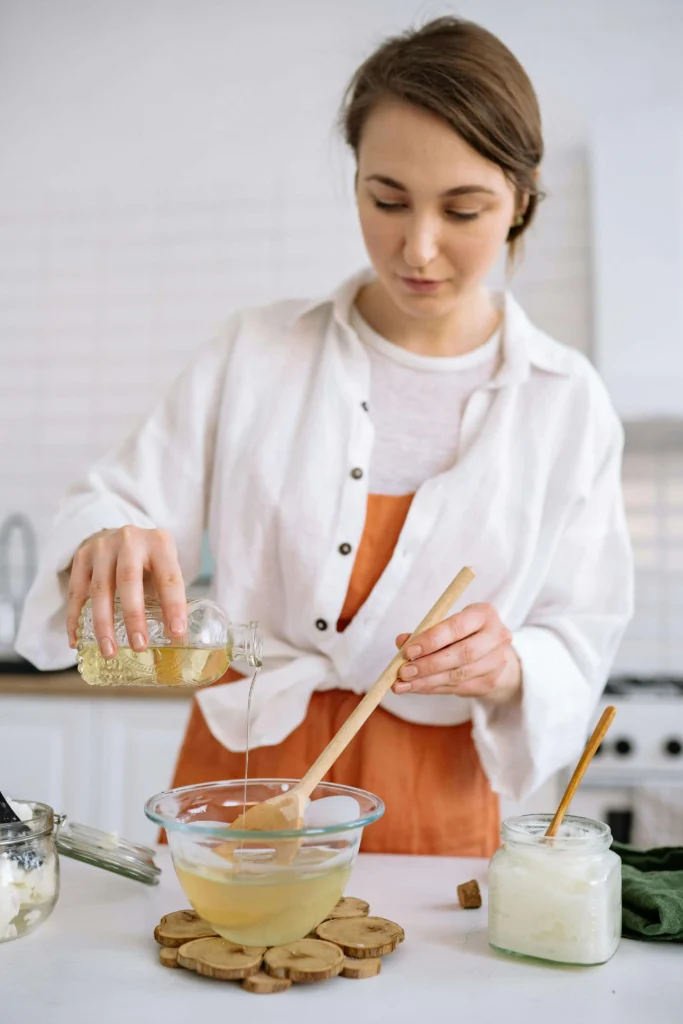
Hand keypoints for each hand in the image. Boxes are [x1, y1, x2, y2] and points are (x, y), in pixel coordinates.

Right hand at [66, 526, 185, 658]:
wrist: (122, 537)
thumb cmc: (149, 561)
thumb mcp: (165, 567)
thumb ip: (167, 595)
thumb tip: (175, 638)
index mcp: (159, 543)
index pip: (168, 577)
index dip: (173, 606)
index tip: (176, 634)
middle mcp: (130, 540)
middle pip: (128, 579)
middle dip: (133, 616)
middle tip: (138, 646)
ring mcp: (103, 546)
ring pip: (99, 588)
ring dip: (103, 624)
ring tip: (109, 651)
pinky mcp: (82, 556)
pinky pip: (76, 592)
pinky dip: (75, 618)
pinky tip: (77, 640)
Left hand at [392, 603, 521, 704]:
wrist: (494, 654)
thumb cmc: (464, 633)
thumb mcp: (447, 624)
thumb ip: (425, 631)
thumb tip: (401, 642)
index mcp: (484, 614)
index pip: (457, 627)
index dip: (431, 640)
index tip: (407, 651)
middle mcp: (496, 637)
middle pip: (461, 654)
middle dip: (428, 664)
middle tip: (403, 672)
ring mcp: (496, 662)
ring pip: (458, 675)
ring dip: (426, 681)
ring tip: (402, 684)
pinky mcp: (490, 682)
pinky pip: (457, 688)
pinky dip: (432, 688)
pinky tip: (416, 687)